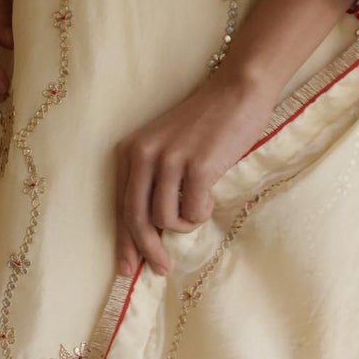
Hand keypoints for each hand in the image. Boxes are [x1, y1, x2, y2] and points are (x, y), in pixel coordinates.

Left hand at [114, 61, 274, 278]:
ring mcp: (171, 160)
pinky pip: (193, 211)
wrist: (238, 91)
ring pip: (166, 218)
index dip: (124, 240)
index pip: (121, 205)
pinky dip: (202, 212)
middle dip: (147, 249)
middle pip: (137, 218)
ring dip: (185, 222)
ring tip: (200, 205)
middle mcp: (145, 154)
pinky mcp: (198, 166)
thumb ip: (154, 179)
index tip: (127, 267)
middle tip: (161, 267)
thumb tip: (151, 230)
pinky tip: (211, 196)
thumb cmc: (207, 122)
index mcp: (133, 150)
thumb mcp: (168, 146)